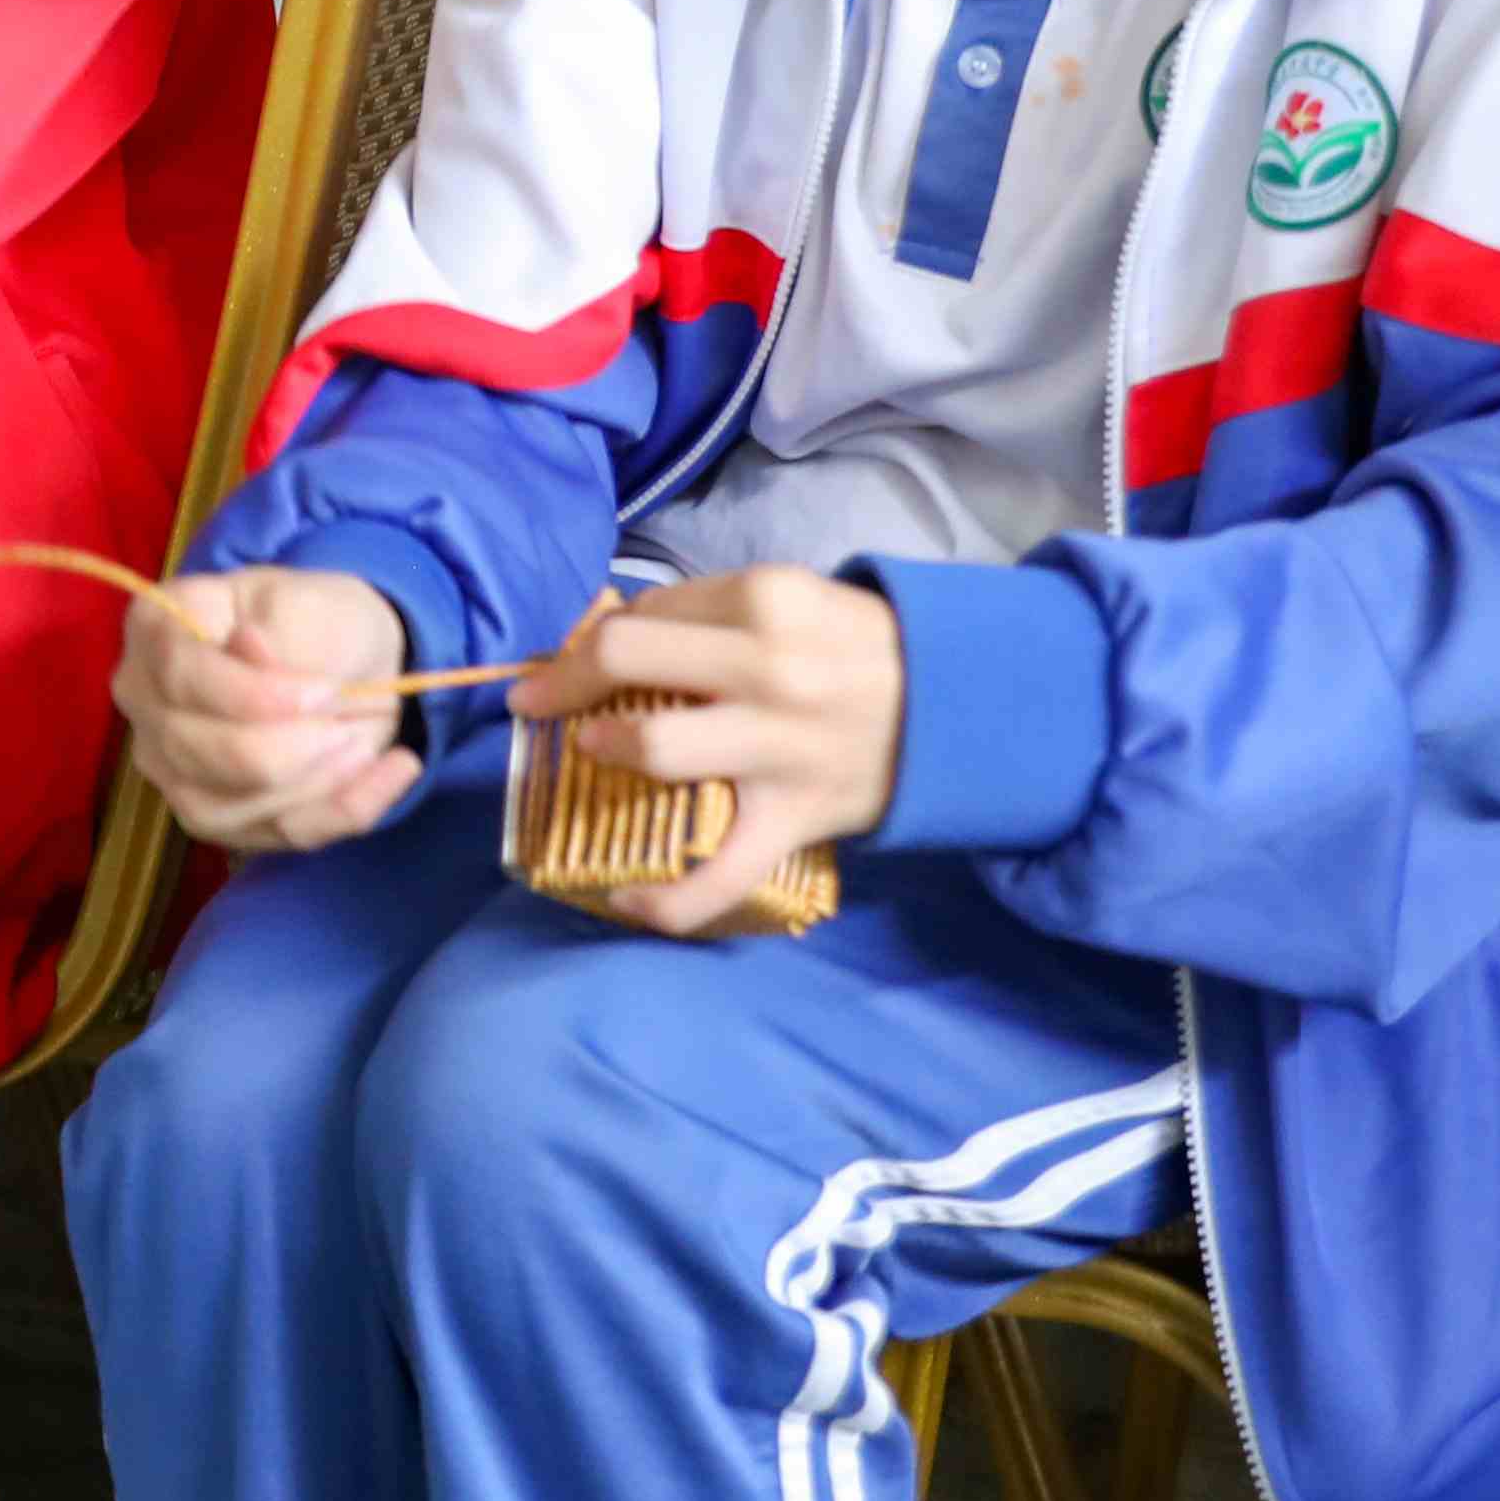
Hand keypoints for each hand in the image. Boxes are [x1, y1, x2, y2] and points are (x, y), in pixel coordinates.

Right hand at [118, 569, 419, 859]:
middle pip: (195, 751)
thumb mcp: (312, 604)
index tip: (326, 690)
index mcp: (156, 629)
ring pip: (228, 808)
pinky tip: (393, 771)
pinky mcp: (219, 818)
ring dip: (316, 783)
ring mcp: (172, 769)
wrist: (347, 661)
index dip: (253, 695)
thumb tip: (249, 647)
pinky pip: (277, 835)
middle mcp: (146, 704)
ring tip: (370, 742)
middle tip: (352, 719)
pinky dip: (345, 809)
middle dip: (288, 747)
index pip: (181, 675)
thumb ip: (281, 628)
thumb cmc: (317, 620)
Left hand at [503, 569, 902, 936]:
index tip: (566, 662)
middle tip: (536, 703)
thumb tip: (602, 632)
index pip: (642, 613)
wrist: (963, 707)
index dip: (589, 639)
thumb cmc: (856, 649)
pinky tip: (621, 898)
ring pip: (658, 749)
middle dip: (562, 683)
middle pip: (625, 661)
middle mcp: (767, 669)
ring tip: (591, 754)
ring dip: (604, 751)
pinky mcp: (794, 818)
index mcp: (763, 601)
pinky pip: (716, 873)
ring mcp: (780, 748)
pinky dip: (662, 900)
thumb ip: (703, 611)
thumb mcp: (789, 599)